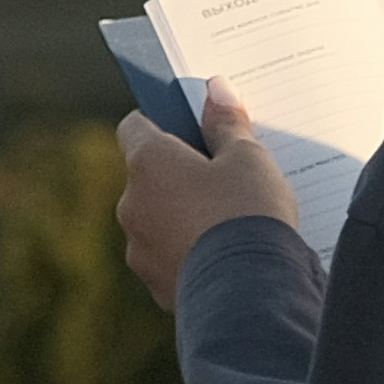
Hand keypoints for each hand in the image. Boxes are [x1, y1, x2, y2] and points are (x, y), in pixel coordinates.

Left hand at [114, 87, 298, 303]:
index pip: (135, 127)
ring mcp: (140, 250)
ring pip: (158, 221)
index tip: (190, 126)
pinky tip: (225, 257)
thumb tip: (215, 90)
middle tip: (223, 177)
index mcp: (147, 163)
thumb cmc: (249, 213)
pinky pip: (171, 259)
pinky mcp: (157, 286)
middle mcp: (132, 205)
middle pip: (148, 177)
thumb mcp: (249, 158)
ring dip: (182, 217)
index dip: (161, 121)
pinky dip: (190, 254)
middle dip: (179, 175)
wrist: (252, 293)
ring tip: (229, 223)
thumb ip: (227, 123)